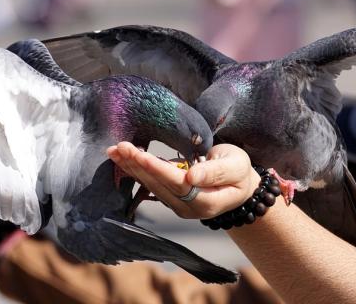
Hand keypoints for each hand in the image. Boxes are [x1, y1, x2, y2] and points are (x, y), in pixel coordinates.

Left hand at [107, 142, 260, 218]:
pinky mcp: (171, 199)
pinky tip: (123, 160)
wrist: (239, 186)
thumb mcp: (236, 167)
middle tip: (119, 147)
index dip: (158, 169)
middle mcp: (188, 208)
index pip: (177, 184)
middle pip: (159, 186)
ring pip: (151, 186)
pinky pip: (151, 185)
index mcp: (206, 201)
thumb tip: (191, 177)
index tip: (140, 155)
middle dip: (137, 166)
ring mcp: (178, 206)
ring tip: (115, 151)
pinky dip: (136, 171)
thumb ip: (215, 173)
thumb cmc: (239, 172)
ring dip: (132, 168)